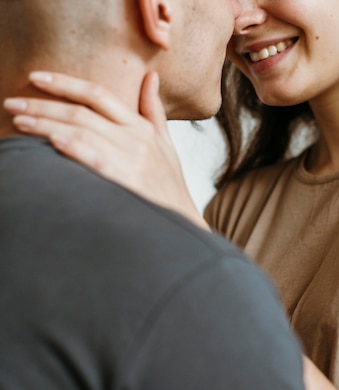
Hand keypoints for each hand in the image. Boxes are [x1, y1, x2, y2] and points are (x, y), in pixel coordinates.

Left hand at [3, 71, 207, 228]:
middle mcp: (135, 138)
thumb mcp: (166, 144)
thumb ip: (154, 111)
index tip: (35, 78)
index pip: (99, 95)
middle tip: (12, 104)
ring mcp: (132, 159)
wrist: (181, 222)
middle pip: (82, 112)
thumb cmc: (169, 185)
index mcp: (141, 127)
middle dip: (43, 106)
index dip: (65, 83)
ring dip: (46, 125)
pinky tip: (52, 141)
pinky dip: (74, 147)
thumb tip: (150, 77)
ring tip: (19, 122)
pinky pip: (96, 158)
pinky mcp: (128, 181)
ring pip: (81, 131)